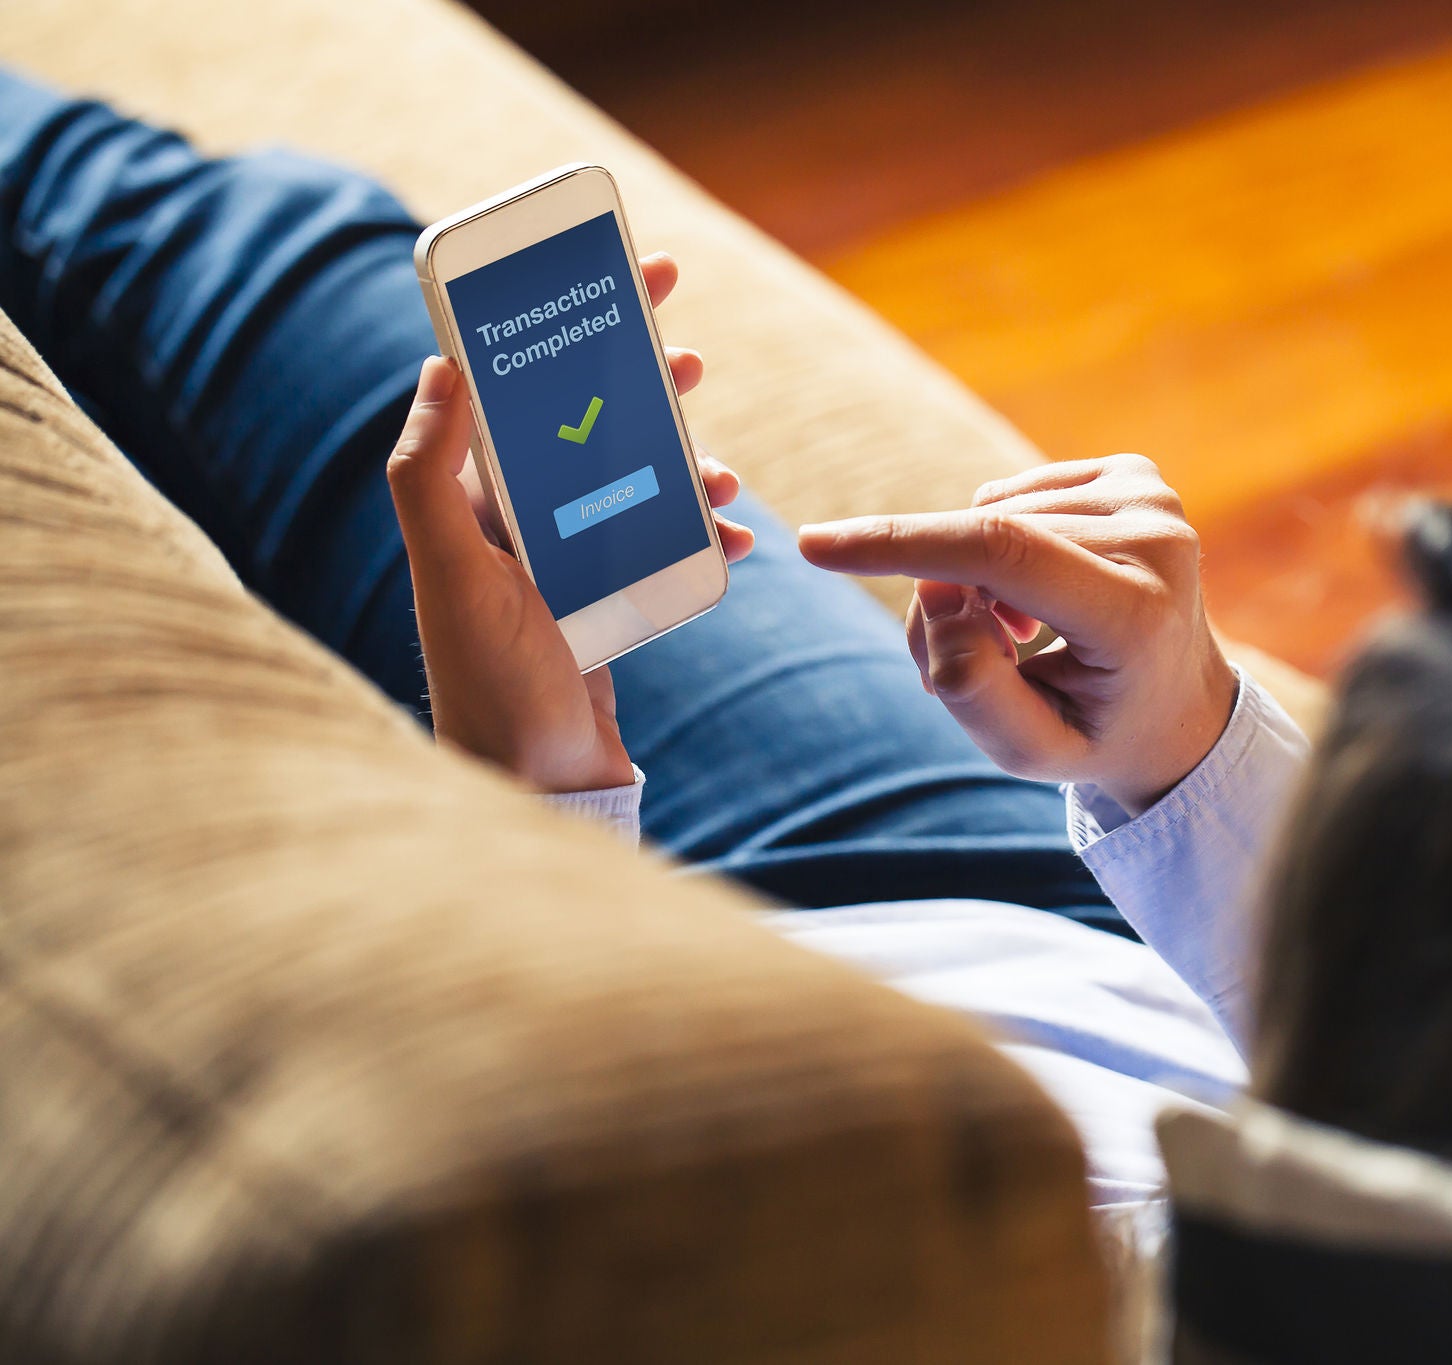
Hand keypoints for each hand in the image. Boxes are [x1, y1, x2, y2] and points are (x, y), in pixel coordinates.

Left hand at [386, 252, 753, 793]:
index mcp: (471, 503)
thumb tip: (439, 366)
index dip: (561, 328)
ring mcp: (564, 564)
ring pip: (634, 481)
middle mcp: (514, 525)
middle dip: (637, 383)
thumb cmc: (492, 687)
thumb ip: (429, 475)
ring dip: (682, 462)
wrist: (540, 789)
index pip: (514, 389)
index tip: (612, 282)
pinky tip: (735, 539)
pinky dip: (703, 535)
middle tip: (685, 349)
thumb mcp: (454, 574)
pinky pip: (663, 546)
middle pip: (584, 423)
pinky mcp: (606, 604)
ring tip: (719, 467)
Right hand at [797, 454, 1236, 812]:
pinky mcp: (1138, 474)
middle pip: (985, 543)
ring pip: (993, 515)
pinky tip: (1045, 592)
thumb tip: (935, 592)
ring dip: (977, 575)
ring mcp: (1154, 498)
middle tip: (972, 660)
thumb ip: (970, 688)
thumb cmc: (1097, 733)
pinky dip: (1005, 543)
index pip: (1000, 553)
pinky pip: (1016, 495)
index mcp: (1139, 613)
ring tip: (1022, 635)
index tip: (817, 545)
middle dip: (944, 598)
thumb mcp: (1031, 750)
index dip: (902, 544)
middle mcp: (1158, 540)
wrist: (1180, 706)